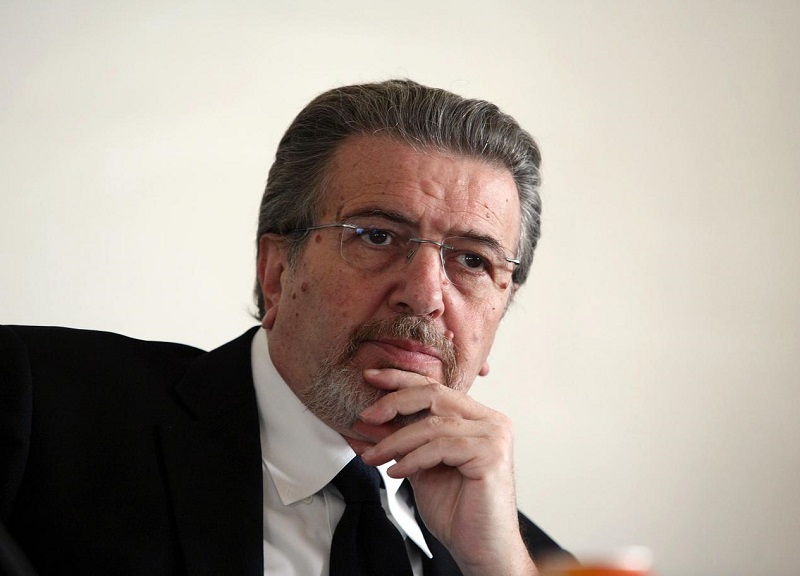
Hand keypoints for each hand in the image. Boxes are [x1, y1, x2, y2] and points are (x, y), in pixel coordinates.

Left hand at [353, 368, 537, 575]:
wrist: (481, 548)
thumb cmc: (458, 510)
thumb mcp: (419, 467)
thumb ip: (399, 442)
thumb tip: (364, 426)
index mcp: (475, 417)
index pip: (434, 387)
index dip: (400, 379)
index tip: (370, 377)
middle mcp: (489, 420)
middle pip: (434, 394)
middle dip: (394, 402)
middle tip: (365, 416)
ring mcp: (494, 435)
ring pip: (433, 424)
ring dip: (396, 440)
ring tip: (374, 456)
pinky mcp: (491, 454)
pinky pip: (442, 447)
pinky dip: (413, 458)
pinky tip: (397, 470)